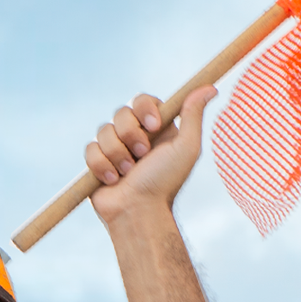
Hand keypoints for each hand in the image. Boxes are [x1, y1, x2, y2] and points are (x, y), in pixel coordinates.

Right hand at [85, 88, 217, 224]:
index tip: (153, 126)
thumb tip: (209, 88)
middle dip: (130, 135)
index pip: (143, 100)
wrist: (139, 213)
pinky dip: (101, 165)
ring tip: (127, 173)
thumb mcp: (186, 148)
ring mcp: (115, 149)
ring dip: (117, 154)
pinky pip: (91, 149)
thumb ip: (193, 116)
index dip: (144, 109)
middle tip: (142, 157)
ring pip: (104, 130)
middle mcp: (135, 136)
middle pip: (121, 113)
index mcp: (156, 130)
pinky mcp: (98, 162)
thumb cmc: (165, 183)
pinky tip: (112, 181)